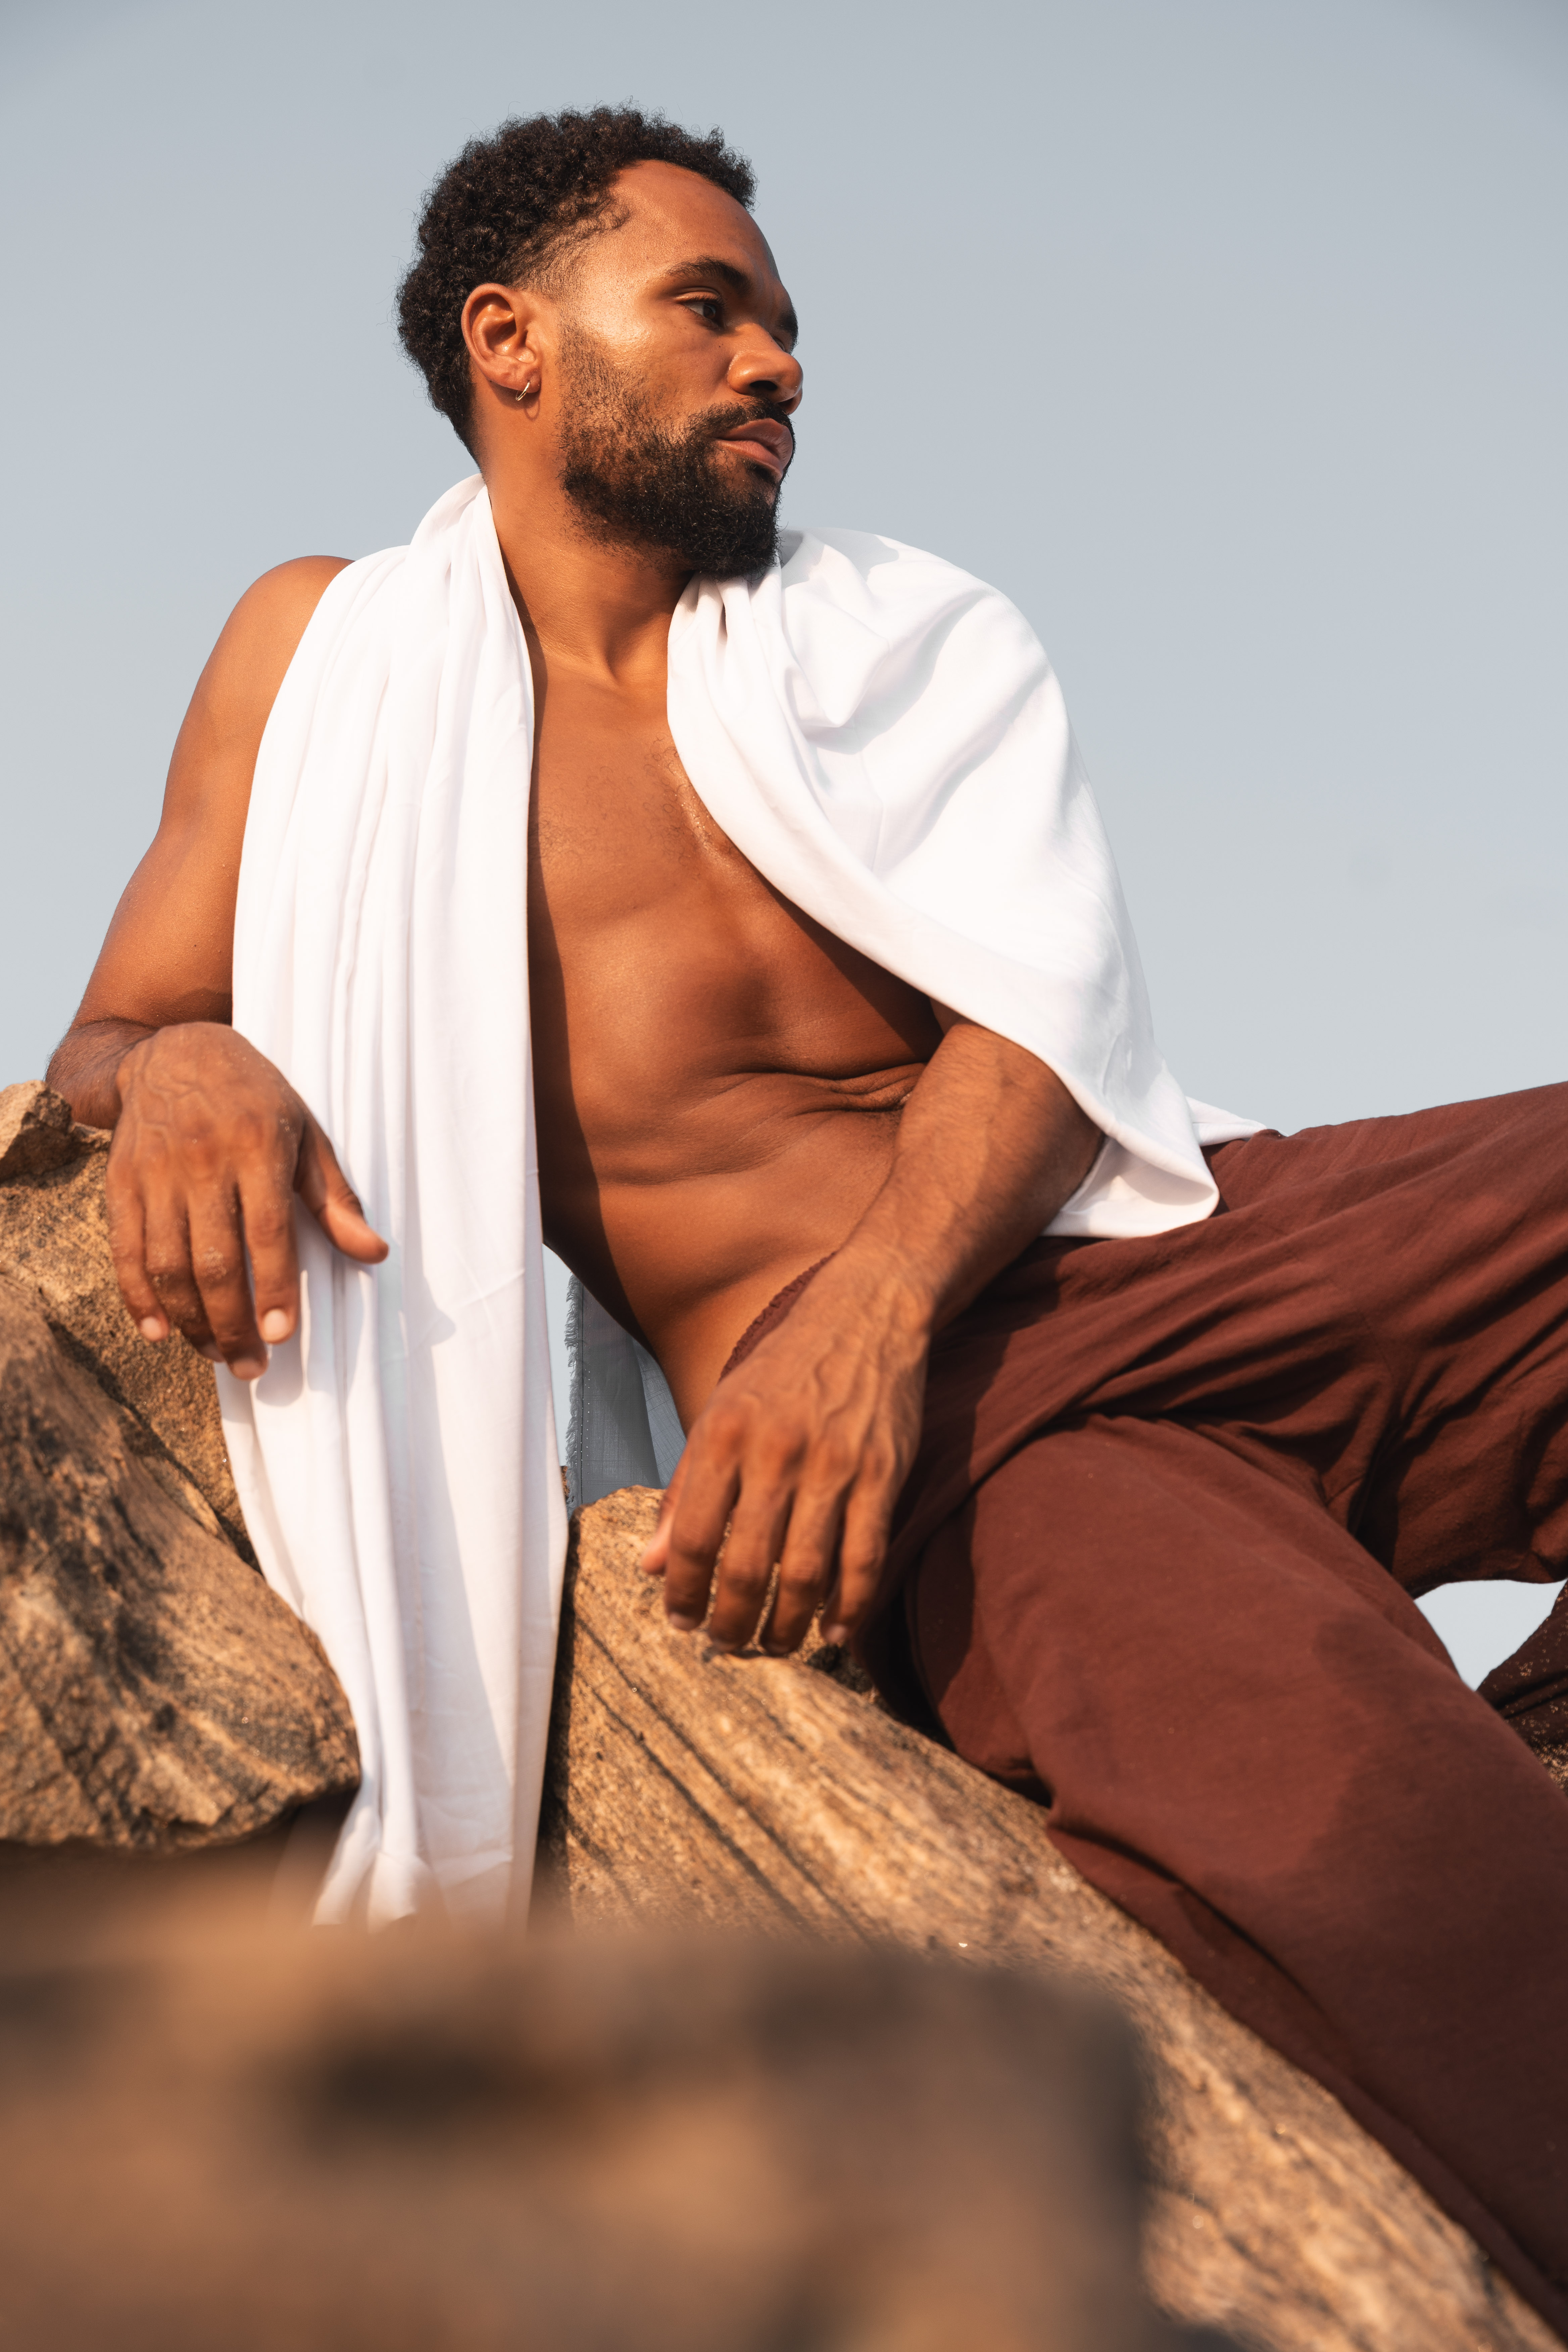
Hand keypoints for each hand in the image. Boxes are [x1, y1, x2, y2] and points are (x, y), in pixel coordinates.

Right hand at [105, 1024, 386, 1379]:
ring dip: (189, 1321)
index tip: (280, 1335)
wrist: (174, 1050)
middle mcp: (202, 1162)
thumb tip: (374, 1252)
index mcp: (257, 1148)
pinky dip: (139, 1298)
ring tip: (215, 1355)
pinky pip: (125, 1250)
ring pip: (166, 1264)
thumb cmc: (255, 1096)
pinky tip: (159, 1332)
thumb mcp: (305, 1133)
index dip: (272, 1289)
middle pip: (213, 1260)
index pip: (266, 1233)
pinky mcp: (120, 1182)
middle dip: (230, 1323)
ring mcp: (156, 1174)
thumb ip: (336, 1198)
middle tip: (250, 1367)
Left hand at [640, 1258, 930, 1654]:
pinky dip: (850, 1607)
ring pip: (807, 1574)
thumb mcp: (720, 1410)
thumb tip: (650, 1563)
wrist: (865, 1314)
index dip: (682, 1591)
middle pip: (748, 1566)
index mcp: (724, 1434)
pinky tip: (835, 1631)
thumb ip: (683, 1487)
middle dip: (733, 1622)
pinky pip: (865, 1558)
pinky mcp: (884, 1474)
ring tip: (775, 1645)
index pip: (691, 1536)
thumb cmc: (784, 1368)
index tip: (681, 1622)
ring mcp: (834, 1465)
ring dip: (788, 1626)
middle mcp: (775, 1451)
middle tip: (728, 1646)